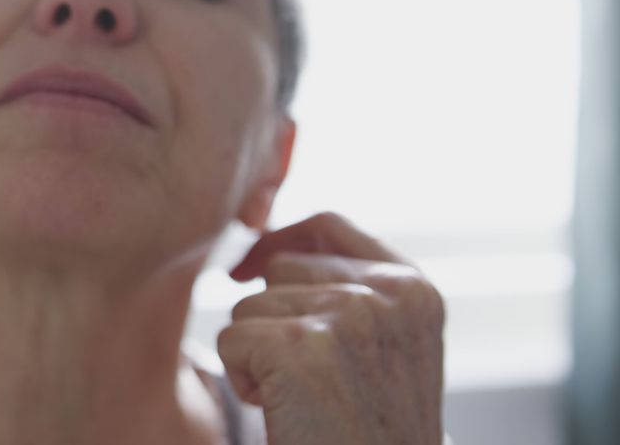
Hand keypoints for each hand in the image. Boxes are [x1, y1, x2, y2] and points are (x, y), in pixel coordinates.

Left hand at [219, 213, 444, 444]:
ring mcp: (348, 315)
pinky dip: (243, 380)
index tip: (249, 268)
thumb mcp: (383, 350)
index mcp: (415, 289)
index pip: (329, 225)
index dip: (280, 241)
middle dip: (271, 317)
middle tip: (302, 377)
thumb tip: (267, 248)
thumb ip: (350, 293)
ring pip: (250, 305)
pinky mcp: (301, 346)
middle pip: (280, 266)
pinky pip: (232, 339)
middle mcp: (389, 292)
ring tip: (300, 399)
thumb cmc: (371, 431)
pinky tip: (284, 412)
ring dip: (258, 353)